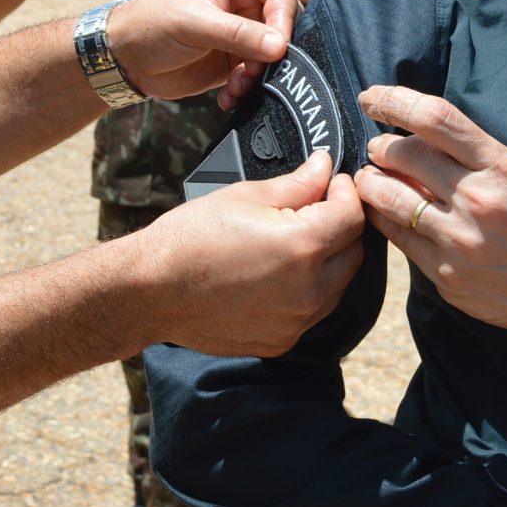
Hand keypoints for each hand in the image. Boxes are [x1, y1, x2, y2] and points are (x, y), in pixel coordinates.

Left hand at [110, 0, 297, 105]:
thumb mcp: (193, 23)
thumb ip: (238, 34)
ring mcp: (242, 26)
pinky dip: (248, 86)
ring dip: (260, 73)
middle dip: (273, 50)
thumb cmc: (150, 24)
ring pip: (275, 50)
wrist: (125, 59)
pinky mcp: (237, 54)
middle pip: (283, 19)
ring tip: (237, 85)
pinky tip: (229, 95)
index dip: (284, 14)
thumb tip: (280, 46)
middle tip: (257, 70)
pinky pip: (259, 71)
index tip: (278, 44)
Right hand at [135, 151, 363, 358]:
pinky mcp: (282, 340)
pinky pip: (312, 311)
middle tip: (318, 207)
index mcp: (302, 246)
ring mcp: (297, 321)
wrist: (152, 289)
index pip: (351, 217)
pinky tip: (278, 273)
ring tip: (297, 239)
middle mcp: (308, 290)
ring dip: (330, 260)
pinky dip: (308, 290)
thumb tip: (324, 166)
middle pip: (354, 253)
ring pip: (338, 285)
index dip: (346, 192)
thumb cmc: (192, 236)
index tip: (332, 181)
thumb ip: (297, 184)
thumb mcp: (246, 196)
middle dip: (343, 226)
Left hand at [354, 86, 506, 354]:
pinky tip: (384, 210)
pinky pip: (395, 235)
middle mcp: (478, 199)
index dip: (394, 100)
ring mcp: (459, 240)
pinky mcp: (445, 273)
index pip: (434, 117)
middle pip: (403, 154)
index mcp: (498, 166)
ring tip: (373, 178)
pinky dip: (382, 216)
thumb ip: (465, 153)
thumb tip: (407, 132)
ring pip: (387, 196)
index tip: (372, 97)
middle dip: (380, 147)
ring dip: (371, 181)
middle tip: (378, 149)